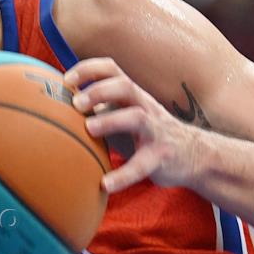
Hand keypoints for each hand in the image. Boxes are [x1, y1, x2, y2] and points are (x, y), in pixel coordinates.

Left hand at [65, 58, 201, 193]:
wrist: (193, 155)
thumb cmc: (146, 133)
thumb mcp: (123, 114)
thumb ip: (99, 108)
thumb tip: (59, 105)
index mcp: (133, 95)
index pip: (112, 69)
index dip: (89, 69)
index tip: (66, 79)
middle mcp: (145, 106)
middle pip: (125, 86)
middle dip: (99, 90)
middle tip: (76, 103)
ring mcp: (155, 130)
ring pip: (136, 117)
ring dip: (110, 120)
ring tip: (89, 128)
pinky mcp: (161, 156)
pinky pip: (142, 165)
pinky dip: (123, 175)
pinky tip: (105, 184)